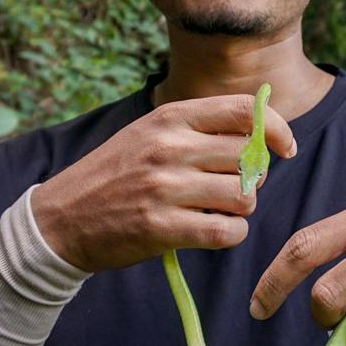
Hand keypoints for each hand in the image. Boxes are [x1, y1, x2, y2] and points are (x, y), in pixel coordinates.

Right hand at [31, 93, 295, 272]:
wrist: (60, 219)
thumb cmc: (115, 175)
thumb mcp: (149, 133)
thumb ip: (199, 128)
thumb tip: (262, 131)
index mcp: (169, 117)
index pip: (244, 110)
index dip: (276, 129)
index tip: (285, 149)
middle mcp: (169, 147)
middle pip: (249, 157)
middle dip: (254, 177)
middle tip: (232, 188)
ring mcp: (164, 187)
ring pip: (245, 197)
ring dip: (240, 209)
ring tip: (216, 210)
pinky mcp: (160, 227)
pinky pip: (226, 231)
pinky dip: (229, 235)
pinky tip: (212, 231)